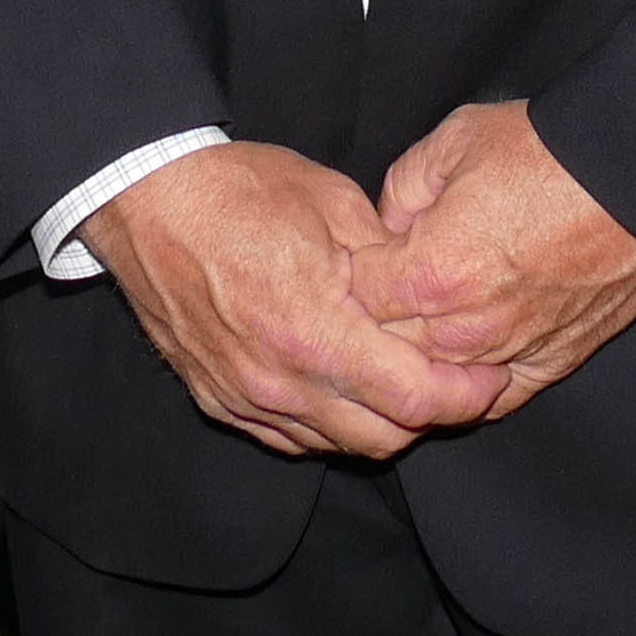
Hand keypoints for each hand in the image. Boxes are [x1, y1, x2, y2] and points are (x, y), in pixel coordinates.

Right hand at [86, 141, 508, 460]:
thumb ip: (390, 263)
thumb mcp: (334, 204)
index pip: (415, 399)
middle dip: (430, 417)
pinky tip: (341, 385)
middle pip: (383, 439)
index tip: (489, 375)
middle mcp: (280, 380)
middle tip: (455, 382)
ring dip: (378, 422)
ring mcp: (245, 398)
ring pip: (336, 445)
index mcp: (316, 330)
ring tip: (400, 380)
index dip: (466, 396)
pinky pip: (290, 438)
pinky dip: (327, 422)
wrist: (146, 199)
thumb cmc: (239, 191)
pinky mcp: (220, 401)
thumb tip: (433, 294)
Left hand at [349, 100, 635, 420]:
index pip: (358, 299)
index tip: (364, 255)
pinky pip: (495, 396)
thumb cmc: (550, 152)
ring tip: (429, 315)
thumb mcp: (455, 141)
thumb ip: (402, 190)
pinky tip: (469, 355)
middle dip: (379, 320)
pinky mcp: (553, 362)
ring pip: (437, 379)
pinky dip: (475, 382)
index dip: (354, 274)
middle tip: (389, 287)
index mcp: (430, 273)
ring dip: (424, 353)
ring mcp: (510, 352)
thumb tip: (388, 228)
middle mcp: (465, 328)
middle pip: (390, 348)